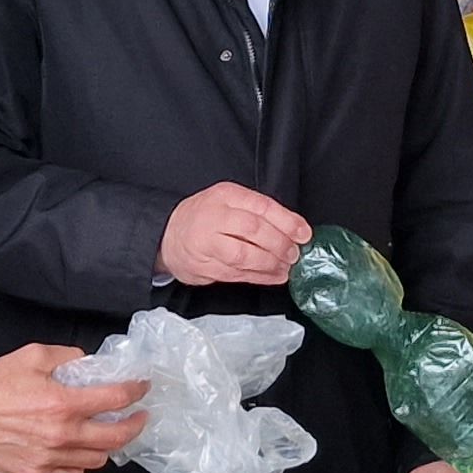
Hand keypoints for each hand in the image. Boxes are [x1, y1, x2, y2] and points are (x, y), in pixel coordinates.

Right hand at [0, 343, 145, 472]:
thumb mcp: (32, 356)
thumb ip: (66, 357)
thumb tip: (86, 362)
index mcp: (63, 403)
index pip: (116, 399)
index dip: (135, 392)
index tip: (140, 389)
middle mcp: (61, 434)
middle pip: (116, 436)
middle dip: (134, 424)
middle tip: (137, 416)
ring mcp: (49, 458)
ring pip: (97, 460)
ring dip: (106, 446)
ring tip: (105, 434)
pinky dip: (81, 468)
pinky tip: (78, 456)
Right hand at [160, 182, 312, 287]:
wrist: (168, 236)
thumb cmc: (205, 218)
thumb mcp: (229, 202)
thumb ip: (258, 212)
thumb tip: (293, 228)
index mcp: (225, 196)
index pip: (262, 207)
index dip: (287, 222)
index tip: (304, 234)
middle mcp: (215, 217)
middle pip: (254, 230)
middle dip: (280, 244)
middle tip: (294, 253)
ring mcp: (207, 243)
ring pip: (245, 255)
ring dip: (271, 263)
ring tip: (286, 267)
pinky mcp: (204, 266)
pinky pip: (237, 274)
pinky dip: (260, 277)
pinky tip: (274, 276)